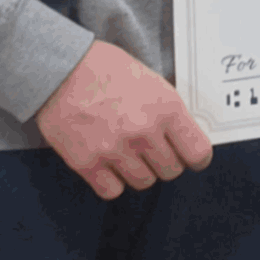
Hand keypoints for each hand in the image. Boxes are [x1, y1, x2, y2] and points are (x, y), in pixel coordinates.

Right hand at [37, 40, 213, 198]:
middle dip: (164, 162)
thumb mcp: (152, 82)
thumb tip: (183, 136)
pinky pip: (112, 190)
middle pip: (171, 171)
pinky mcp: (87, 163)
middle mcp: (144, 132)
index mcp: (166, 108)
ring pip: (144, 182)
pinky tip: (108, 164)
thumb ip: (169, 111)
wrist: (62, 69)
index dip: (195, 158)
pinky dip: (112, 182)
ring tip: (127, 153)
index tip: (189, 158)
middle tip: (152, 150)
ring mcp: (115, 150)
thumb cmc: (106, 69)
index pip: (198, 153)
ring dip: (139, 171)